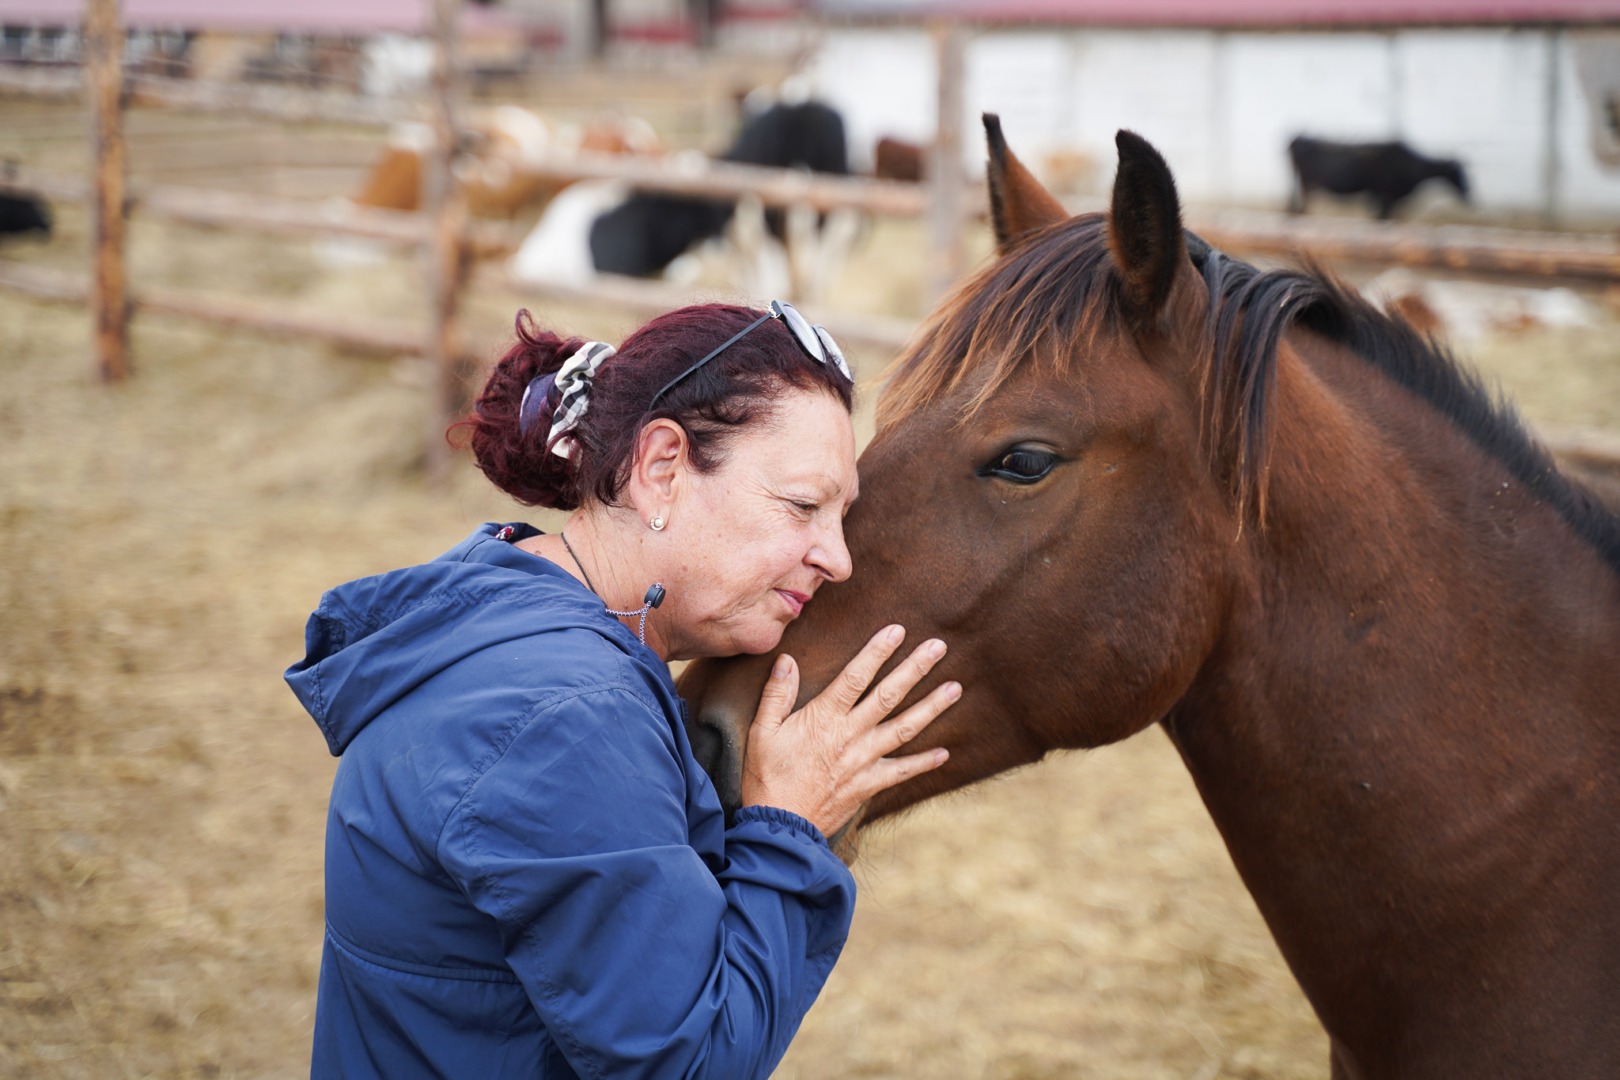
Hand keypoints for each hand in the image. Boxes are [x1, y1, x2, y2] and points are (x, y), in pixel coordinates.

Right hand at [740, 624, 957, 838]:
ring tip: (955, 688)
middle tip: (939, 647)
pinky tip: (945, 752)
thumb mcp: (762, 731)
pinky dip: (924, 762)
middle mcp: (850, 735)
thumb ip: (776, 694)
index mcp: (824, 718)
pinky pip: (902, 772)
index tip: (897, 630)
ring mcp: (863, 761)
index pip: (856, 676)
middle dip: (915, 669)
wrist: (779, 826)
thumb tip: (787, 659)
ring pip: (905, 729)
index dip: (877, 652)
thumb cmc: (766, 776)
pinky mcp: (869, 785)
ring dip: (931, 707)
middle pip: (889, 696)